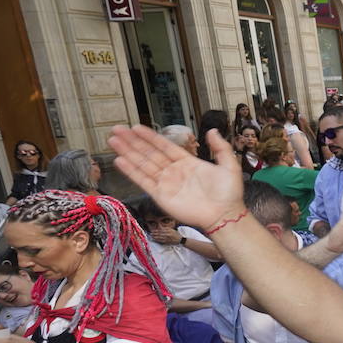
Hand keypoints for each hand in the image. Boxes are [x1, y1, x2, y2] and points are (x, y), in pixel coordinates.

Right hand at [108, 126, 243, 231]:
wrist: (224, 215)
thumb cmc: (229, 193)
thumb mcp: (229, 166)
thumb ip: (221, 147)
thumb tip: (212, 130)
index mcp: (187, 162)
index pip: (164, 146)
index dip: (150, 137)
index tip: (136, 127)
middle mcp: (174, 171)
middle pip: (149, 153)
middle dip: (132, 141)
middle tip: (117, 129)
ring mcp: (166, 183)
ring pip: (142, 164)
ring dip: (127, 152)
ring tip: (113, 140)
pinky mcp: (161, 196)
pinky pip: (143, 181)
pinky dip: (131, 171)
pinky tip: (120, 160)